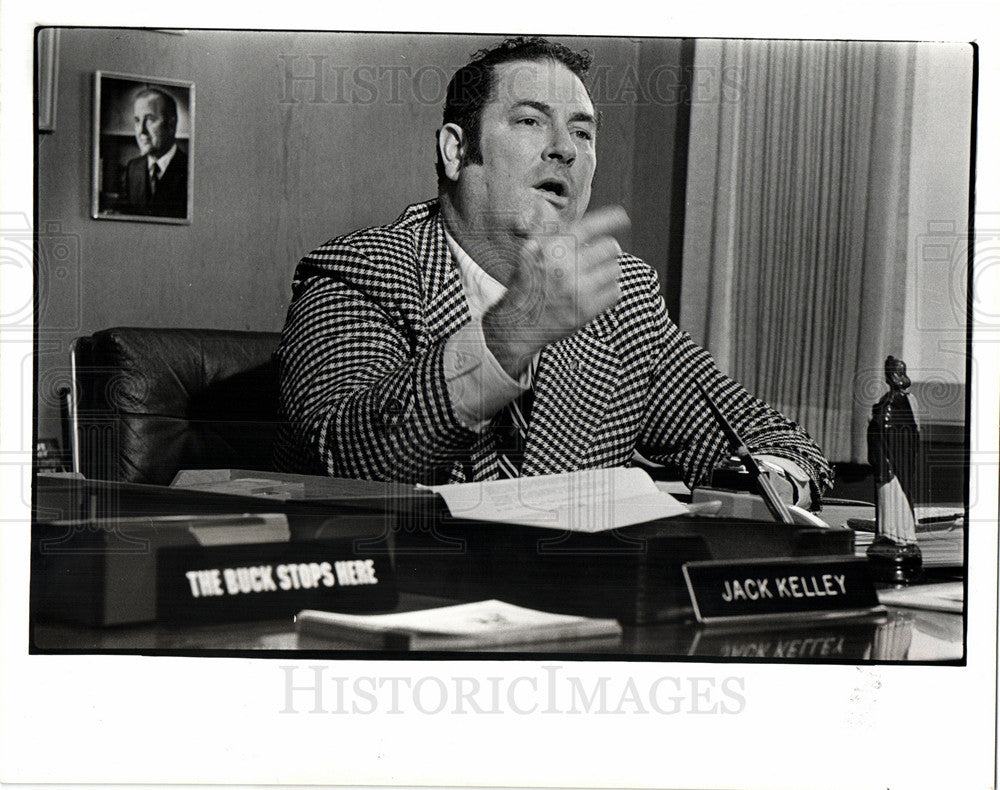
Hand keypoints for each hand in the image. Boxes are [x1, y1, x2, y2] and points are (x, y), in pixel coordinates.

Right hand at [482, 206, 629, 377]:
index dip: (610, 219)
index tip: (623, 217)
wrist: (516, 324)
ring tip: (594, 277)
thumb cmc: (524, 286)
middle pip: (609, 247)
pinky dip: (609, 291)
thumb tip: (539, 206)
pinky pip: (614, 292)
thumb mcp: (527, 253)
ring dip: (608, 272)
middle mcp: (567, 265)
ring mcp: (578, 289)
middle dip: (607, 251)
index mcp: (554, 248)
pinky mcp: (586, 310)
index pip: (590, 226)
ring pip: (614, 270)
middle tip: (601, 257)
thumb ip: (541, 232)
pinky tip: (596, 293)